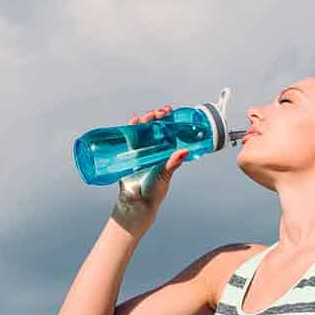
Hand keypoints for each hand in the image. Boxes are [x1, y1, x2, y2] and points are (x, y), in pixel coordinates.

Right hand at [113, 104, 188, 227]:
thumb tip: (185, 152)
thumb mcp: (165, 174)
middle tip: (160, 113)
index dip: (169, 121)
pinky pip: (130, 139)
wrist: (137, 203)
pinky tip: (134, 121)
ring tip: (149, 115)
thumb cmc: (154, 191)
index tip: (170, 112)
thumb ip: (173, 162)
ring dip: (145, 121)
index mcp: (165, 153)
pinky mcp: (129, 154)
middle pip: (155, 129)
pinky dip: (131, 129)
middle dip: (157, 119)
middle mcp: (153, 150)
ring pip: (143, 132)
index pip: (167, 133)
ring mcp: (140, 151)